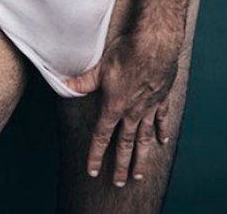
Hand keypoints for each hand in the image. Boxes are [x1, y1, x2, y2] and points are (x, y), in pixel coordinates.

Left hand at [63, 28, 180, 187]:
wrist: (155, 43)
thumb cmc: (127, 52)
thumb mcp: (101, 67)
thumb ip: (83, 81)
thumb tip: (64, 85)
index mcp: (115, 106)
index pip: (101, 136)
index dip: (95, 154)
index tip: (92, 170)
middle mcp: (132, 112)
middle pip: (124, 144)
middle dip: (120, 165)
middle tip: (118, 183)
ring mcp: (149, 107)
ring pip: (144, 138)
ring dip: (141, 157)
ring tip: (139, 174)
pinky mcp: (162, 98)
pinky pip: (161, 119)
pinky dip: (161, 131)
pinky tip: (162, 142)